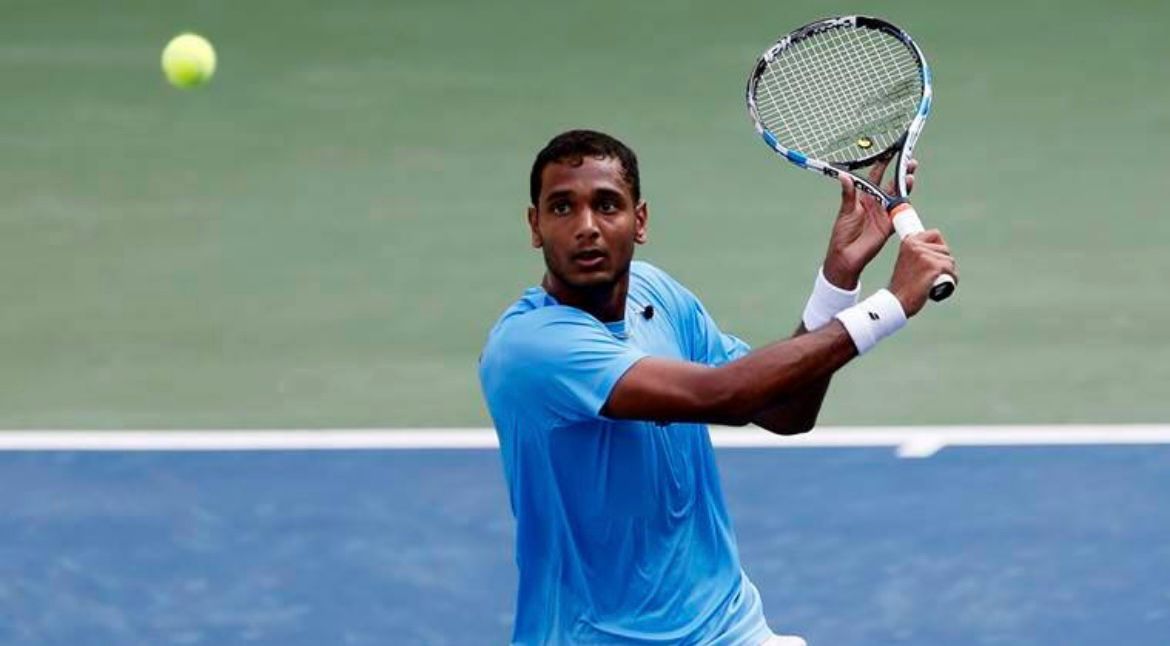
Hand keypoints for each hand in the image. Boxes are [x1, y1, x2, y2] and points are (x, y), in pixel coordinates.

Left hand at [822, 157, 917, 289]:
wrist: (846, 256)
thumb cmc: (842, 234)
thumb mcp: (845, 211)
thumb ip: (848, 194)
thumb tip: (843, 176)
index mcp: (864, 197)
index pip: (876, 176)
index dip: (883, 164)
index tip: (891, 152)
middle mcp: (876, 203)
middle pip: (892, 184)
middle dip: (901, 173)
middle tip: (910, 162)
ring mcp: (884, 214)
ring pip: (898, 196)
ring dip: (905, 186)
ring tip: (910, 175)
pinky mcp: (889, 226)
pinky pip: (899, 213)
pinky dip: (904, 205)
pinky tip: (908, 195)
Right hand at [888, 229, 957, 316]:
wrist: (897, 301)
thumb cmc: (903, 286)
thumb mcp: (906, 261)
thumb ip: (917, 252)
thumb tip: (936, 247)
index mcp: (909, 241)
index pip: (935, 234)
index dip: (938, 247)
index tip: (934, 259)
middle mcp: (916, 245)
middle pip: (944, 249)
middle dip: (943, 262)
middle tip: (932, 275)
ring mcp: (925, 255)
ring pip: (950, 260)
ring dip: (948, 272)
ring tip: (936, 282)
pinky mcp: (934, 266)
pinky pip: (952, 270)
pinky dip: (951, 279)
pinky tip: (942, 286)